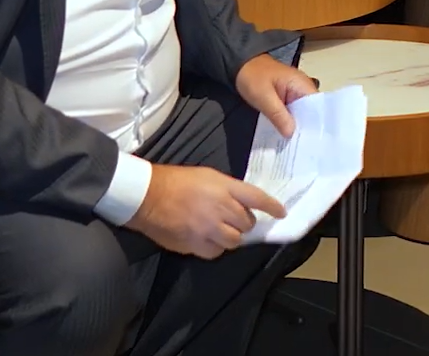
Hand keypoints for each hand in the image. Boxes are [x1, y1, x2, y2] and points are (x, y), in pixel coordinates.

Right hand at [125, 164, 285, 258]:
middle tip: (234, 218)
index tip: (281, 213)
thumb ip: (227, 190)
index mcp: (224, 188)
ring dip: (232, 236)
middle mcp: (220, 208)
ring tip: (221, 229)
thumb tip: (240, 204)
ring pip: (234, 241)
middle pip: (247, 223)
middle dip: (244, 222)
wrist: (147, 196)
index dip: (272, 206)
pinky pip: (216, 252)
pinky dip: (215, 247)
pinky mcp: (196, 245)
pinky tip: (207, 238)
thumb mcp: (206, 176)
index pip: (256, 198)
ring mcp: (208, 229)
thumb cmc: (175, 181)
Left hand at [235, 52, 318, 137]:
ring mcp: (294, 93)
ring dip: (298, 126)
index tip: (314, 141)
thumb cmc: (252, 76)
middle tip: (306, 148)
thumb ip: (278, 114)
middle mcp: (302, 88)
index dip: (318, 124)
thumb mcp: (263, 97)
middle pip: (311, 112)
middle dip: (307, 128)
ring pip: (301, 114)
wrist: (239, 65)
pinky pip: (292, 112)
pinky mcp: (286, 98)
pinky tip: (286, 135)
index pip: (318, 107)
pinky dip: (289, 122)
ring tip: (298, 145)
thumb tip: (291, 132)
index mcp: (301, 84)